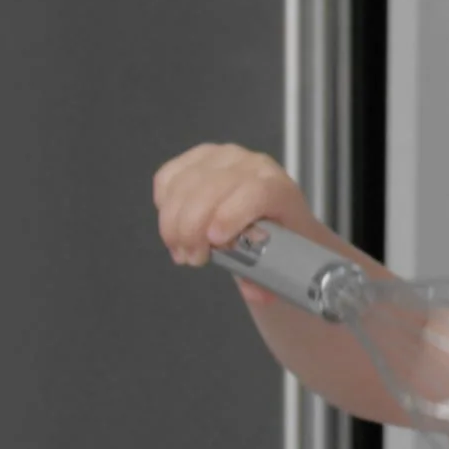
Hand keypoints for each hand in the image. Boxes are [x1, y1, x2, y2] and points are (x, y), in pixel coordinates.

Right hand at [151, 143, 315, 268]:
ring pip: (184, 184)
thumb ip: (268, 277)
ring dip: (174, 223)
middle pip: (212, 189)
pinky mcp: (196, 159)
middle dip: (192, 229)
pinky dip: (164, 205)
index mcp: (279, 188)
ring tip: (181, 250)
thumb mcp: (284, 262)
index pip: (255, 191)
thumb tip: (255, 291)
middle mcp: (252, 165)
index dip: (231, 215)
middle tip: (192, 258)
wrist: (277, 219)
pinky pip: (168, 178)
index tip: (215, 241)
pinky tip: (174, 225)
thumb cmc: (281, 240)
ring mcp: (222, 158)